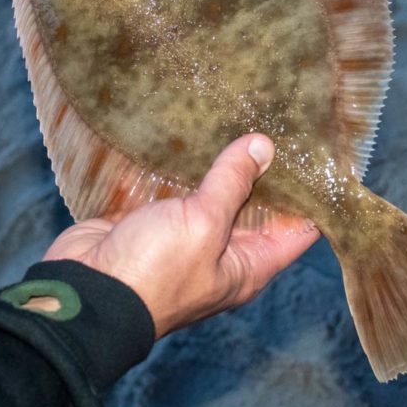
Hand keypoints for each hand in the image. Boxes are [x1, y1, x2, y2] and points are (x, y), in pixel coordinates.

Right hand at [42, 135, 319, 338]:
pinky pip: (175, 188)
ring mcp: (185, 236)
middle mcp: (221, 252)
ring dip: (220, 162)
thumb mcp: (203, 225)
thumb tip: (264, 147)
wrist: (86, 290)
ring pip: (212, 193)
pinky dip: (181, 165)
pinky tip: (190, 131)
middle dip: (265, 169)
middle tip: (278, 121)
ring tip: (239, 115)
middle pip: (255, 207)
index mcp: (247, 265)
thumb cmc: (152, 272)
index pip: (296, 230)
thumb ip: (232, 183)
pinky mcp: (152, 220)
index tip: (320, 154)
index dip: (312, 195)